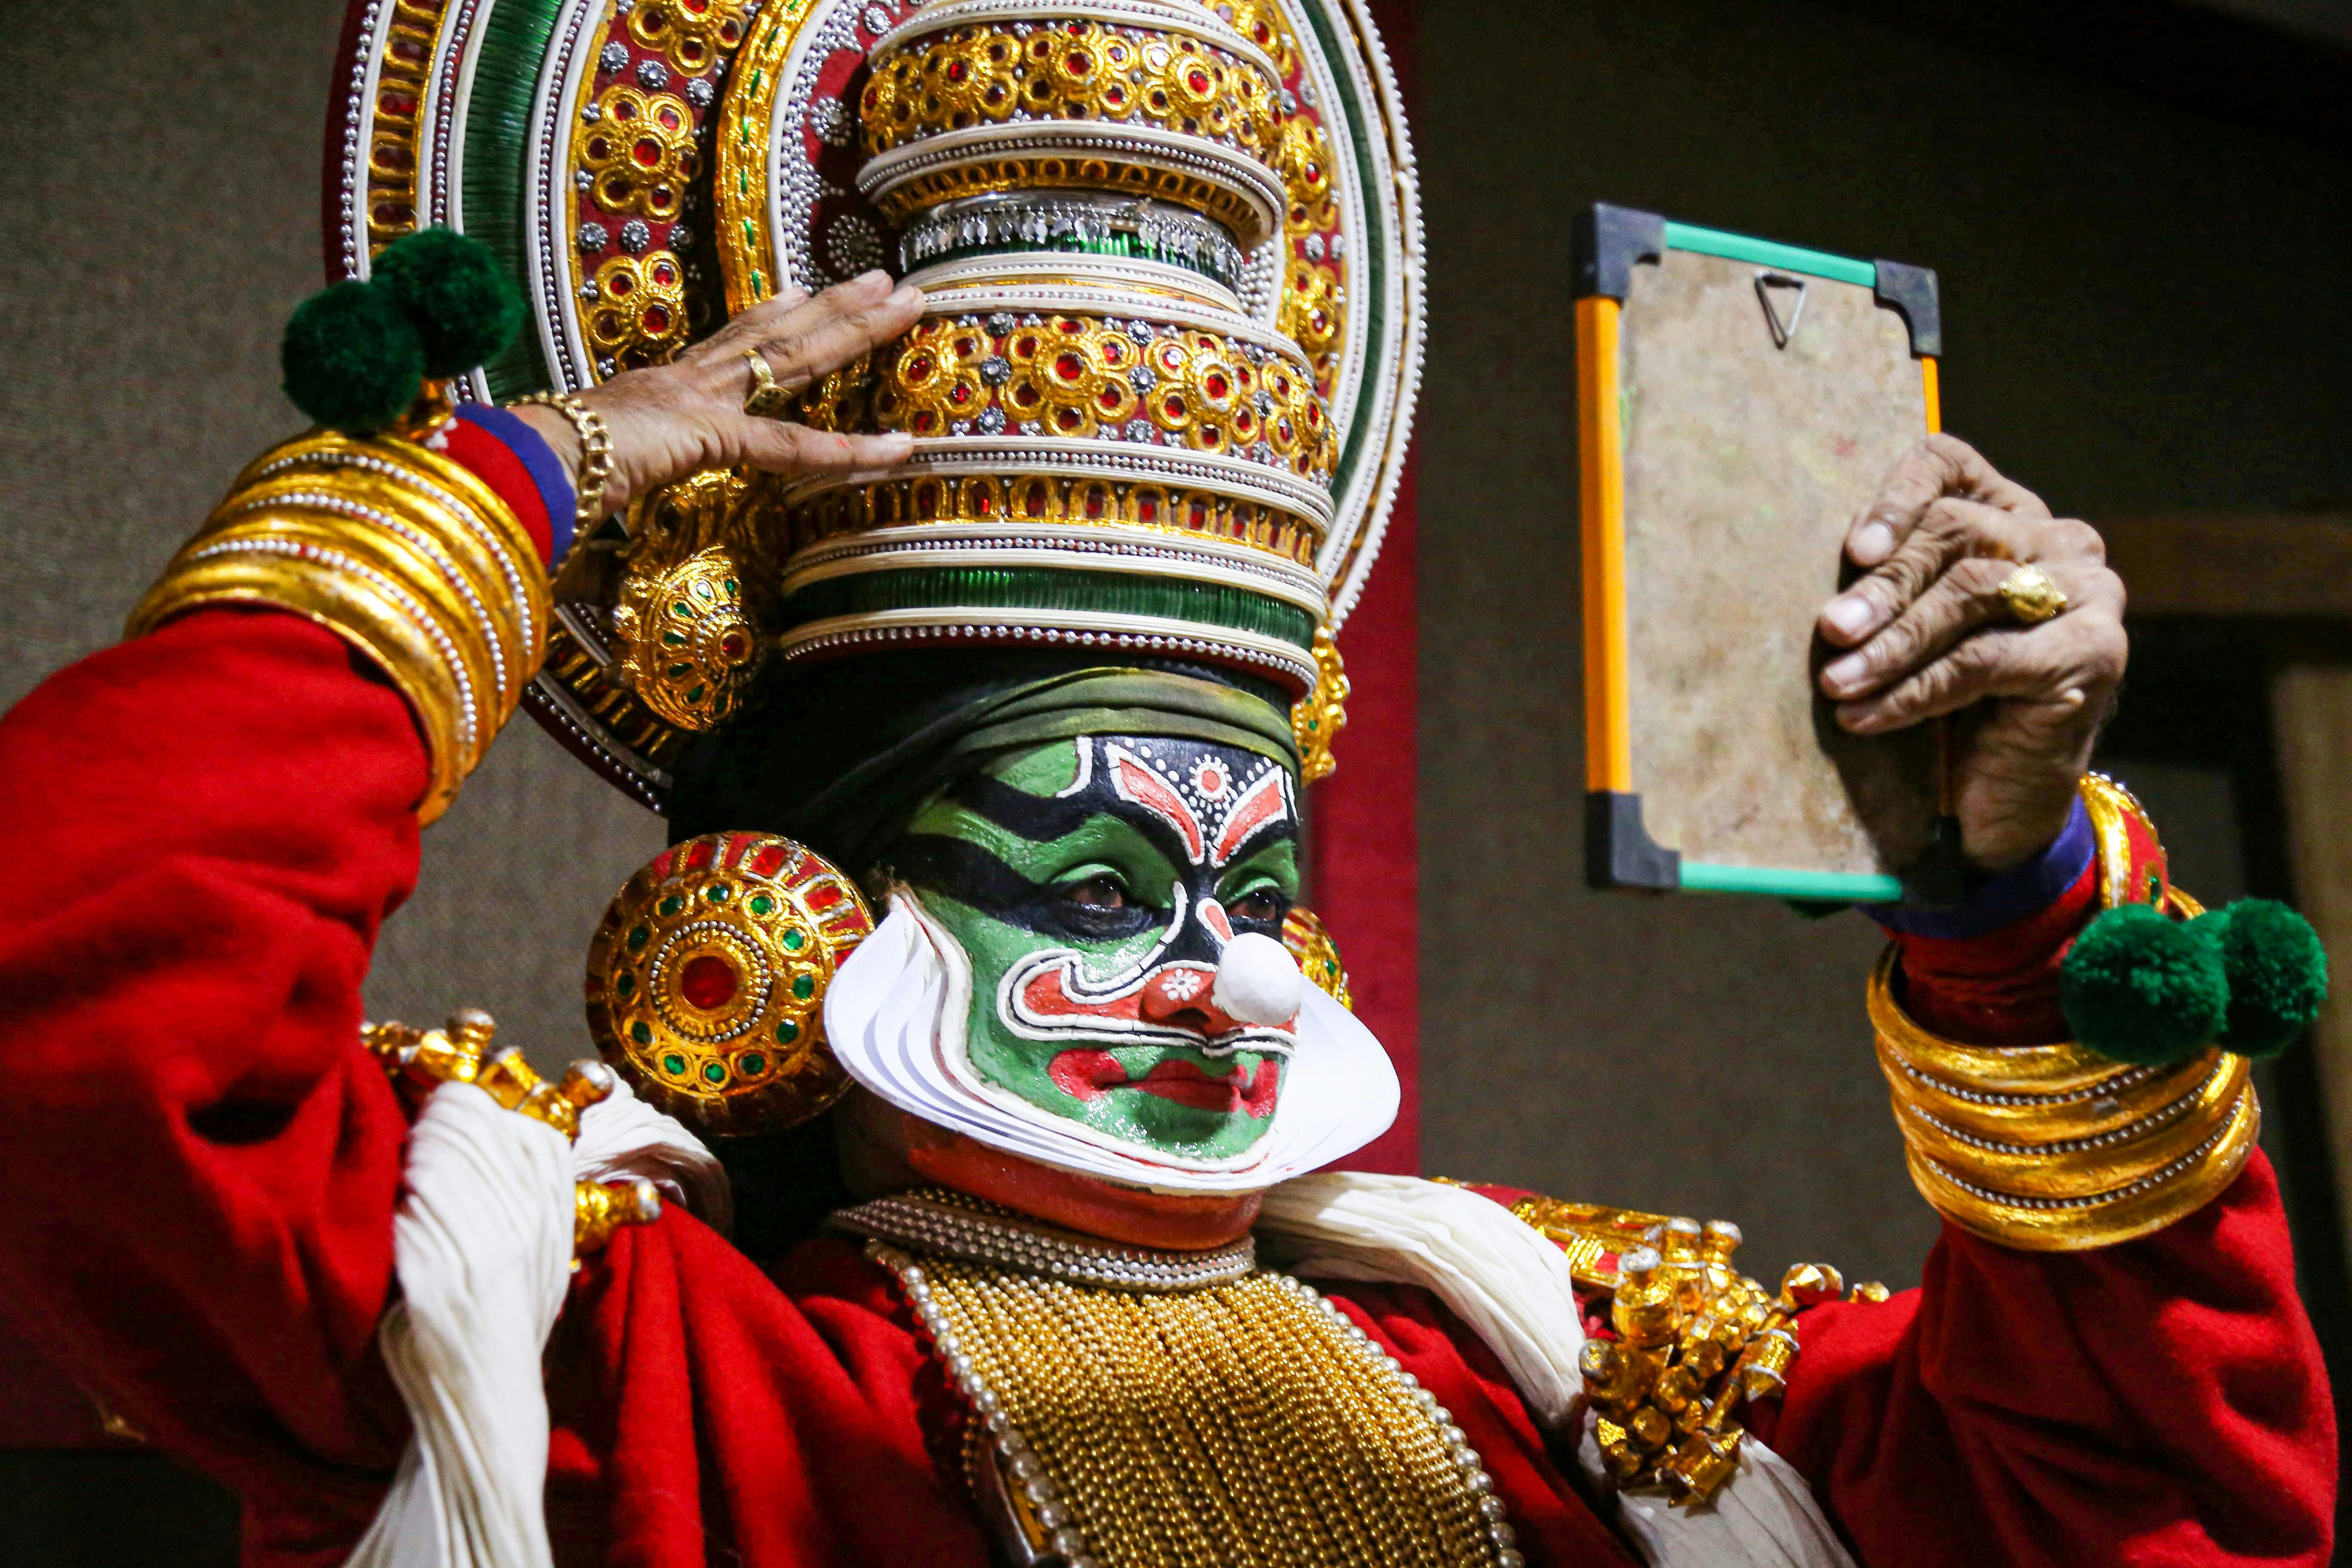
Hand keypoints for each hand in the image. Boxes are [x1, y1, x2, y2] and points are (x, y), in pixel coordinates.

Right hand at [511, 269, 922, 518]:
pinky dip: (848, 450)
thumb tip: (584, 550)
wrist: (507, 474)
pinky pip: (794, 446)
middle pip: (774, 336)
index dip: (767, 319)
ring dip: (855, 330)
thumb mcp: (586, 487)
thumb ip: (603, 506)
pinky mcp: (707, 433)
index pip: (725, 348)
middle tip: (884, 282)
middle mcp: (681, 383)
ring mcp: (696, 399)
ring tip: (908, 303)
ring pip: (794, 357)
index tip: (798, 295)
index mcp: (653, 395)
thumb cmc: (530, 486)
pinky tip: (898, 448)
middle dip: (833, 306)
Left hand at [1815, 434, 2126, 871]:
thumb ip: (1885, 584)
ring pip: (1969, 593)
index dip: (1895, 498)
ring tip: (1836, 684)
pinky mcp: (2094, 651)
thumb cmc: (1944, 703)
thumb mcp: (1909, 630)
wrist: (2003, 796)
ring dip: (1890, 644)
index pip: (1948, 465)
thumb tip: (1824, 583)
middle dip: (1882, 588)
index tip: (1852, 551)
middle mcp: (2061, 542)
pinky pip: (1981, 660)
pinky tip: (1865, 716)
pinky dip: (1914, 691)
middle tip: (1830, 631)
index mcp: (2011, 513)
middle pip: (1955, 534)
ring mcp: (2090, 592)